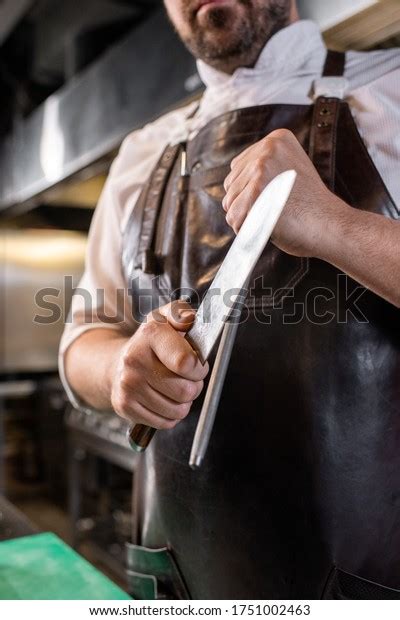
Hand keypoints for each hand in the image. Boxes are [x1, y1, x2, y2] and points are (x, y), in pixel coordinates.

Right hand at [111, 300, 208, 428]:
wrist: (116, 363)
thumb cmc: (150, 343)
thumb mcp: (166, 318)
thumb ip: (182, 313)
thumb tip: (189, 319)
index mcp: (150, 335)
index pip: (186, 363)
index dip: (199, 368)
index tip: (196, 364)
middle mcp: (134, 359)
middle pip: (185, 391)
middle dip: (194, 387)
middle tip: (187, 378)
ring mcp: (128, 385)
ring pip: (178, 410)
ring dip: (183, 403)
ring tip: (174, 388)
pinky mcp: (124, 406)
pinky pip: (165, 422)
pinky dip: (170, 415)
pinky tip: (163, 399)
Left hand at [222, 128, 340, 256]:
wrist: (330, 225)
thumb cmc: (311, 207)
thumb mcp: (290, 172)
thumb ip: (264, 169)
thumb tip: (230, 183)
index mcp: (277, 139)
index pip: (238, 167)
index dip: (252, 190)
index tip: (279, 196)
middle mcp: (267, 148)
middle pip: (230, 184)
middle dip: (246, 203)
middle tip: (276, 209)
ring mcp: (261, 168)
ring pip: (229, 202)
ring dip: (246, 217)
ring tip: (273, 217)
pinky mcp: (256, 191)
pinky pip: (234, 217)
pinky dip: (245, 229)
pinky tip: (267, 226)